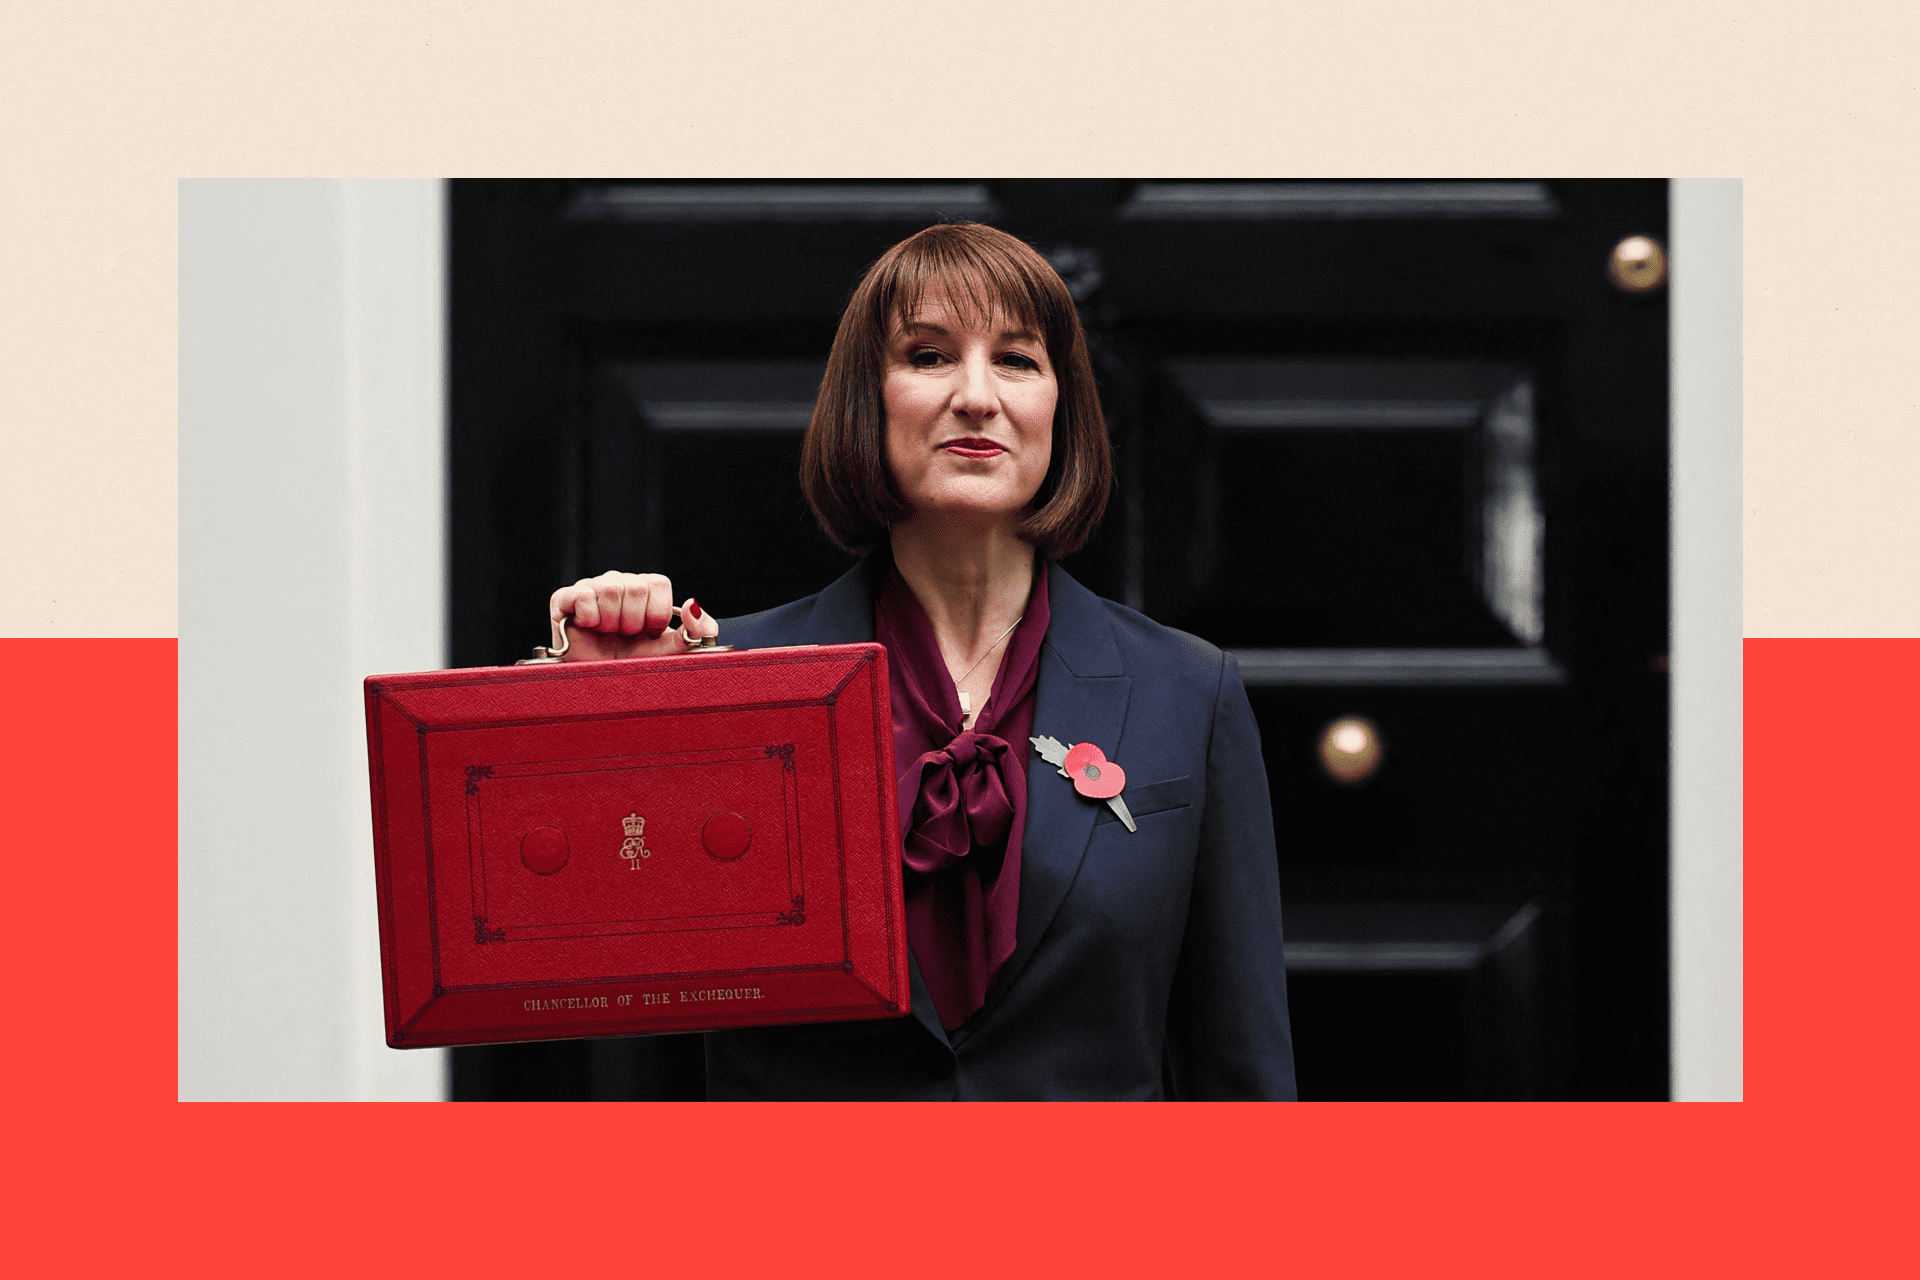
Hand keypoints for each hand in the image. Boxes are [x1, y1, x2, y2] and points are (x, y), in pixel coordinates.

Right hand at [547, 571, 720, 660]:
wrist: (601, 689)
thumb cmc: (634, 667)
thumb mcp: (672, 651)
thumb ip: (696, 631)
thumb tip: (693, 604)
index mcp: (644, 591)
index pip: (658, 582)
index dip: (656, 613)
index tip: (649, 633)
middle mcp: (618, 583)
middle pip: (636, 586)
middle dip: (635, 621)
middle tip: (625, 637)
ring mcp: (591, 588)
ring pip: (612, 588)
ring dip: (613, 622)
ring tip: (608, 635)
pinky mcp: (563, 598)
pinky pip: (582, 594)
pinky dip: (590, 618)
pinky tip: (589, 629)